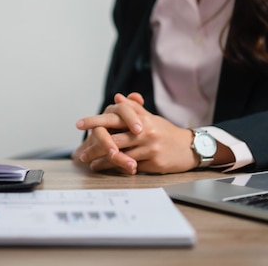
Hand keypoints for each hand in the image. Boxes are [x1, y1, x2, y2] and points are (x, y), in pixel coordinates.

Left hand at [73, 93, 197, 174]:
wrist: (188, 148)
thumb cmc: (165, 132)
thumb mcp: (150, 117)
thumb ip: (133, 109)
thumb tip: (117, 98)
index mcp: (142, 119)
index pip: (114, 118)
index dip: (95, 121)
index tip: (79, 125)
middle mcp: (145, 132)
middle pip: (113, 139)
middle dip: (94, 146)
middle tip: (80, 153)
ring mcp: (149, 148)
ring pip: (120, 154)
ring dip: (102, 160)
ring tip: (90, 163)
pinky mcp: (154, 163)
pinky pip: (130, 166)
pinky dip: (116, 167)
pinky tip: (107, 168)